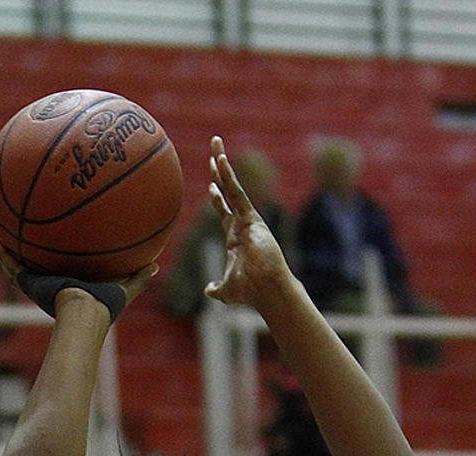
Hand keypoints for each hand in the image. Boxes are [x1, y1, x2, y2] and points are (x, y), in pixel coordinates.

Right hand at [0, 238, 156, 314]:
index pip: (65, 270)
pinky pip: (12, 267)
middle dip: (35, 255)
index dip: (62, 260)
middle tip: (28, 238)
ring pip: (21, 265)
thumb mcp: (125, 286)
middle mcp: (53, 283)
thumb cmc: (104, 304)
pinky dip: (3, 257)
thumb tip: (157, 264)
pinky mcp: (29, 283)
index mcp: (72, 285)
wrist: (84, 313)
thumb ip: (140, 276)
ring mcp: (39, 284)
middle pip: (41, 266)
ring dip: (11, 253)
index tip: (60, 249)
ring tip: (1, 236)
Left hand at [203, 135, 289, 308]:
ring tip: (215, 144)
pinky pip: (236, 191)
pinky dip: (227, 175)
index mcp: (235, 236)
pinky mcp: (250, 217)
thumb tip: (209, 291)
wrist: (266, 289)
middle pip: (227, 191)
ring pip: (231, 185)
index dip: (217, 197)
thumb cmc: (250, 292)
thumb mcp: (226, 290)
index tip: (211, 185)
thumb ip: (217, 288)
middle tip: (213, 150)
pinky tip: (219, 160)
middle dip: (218, 172)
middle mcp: (241, 223)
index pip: (224, 211)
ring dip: (222, 164)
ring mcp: (246, 218)